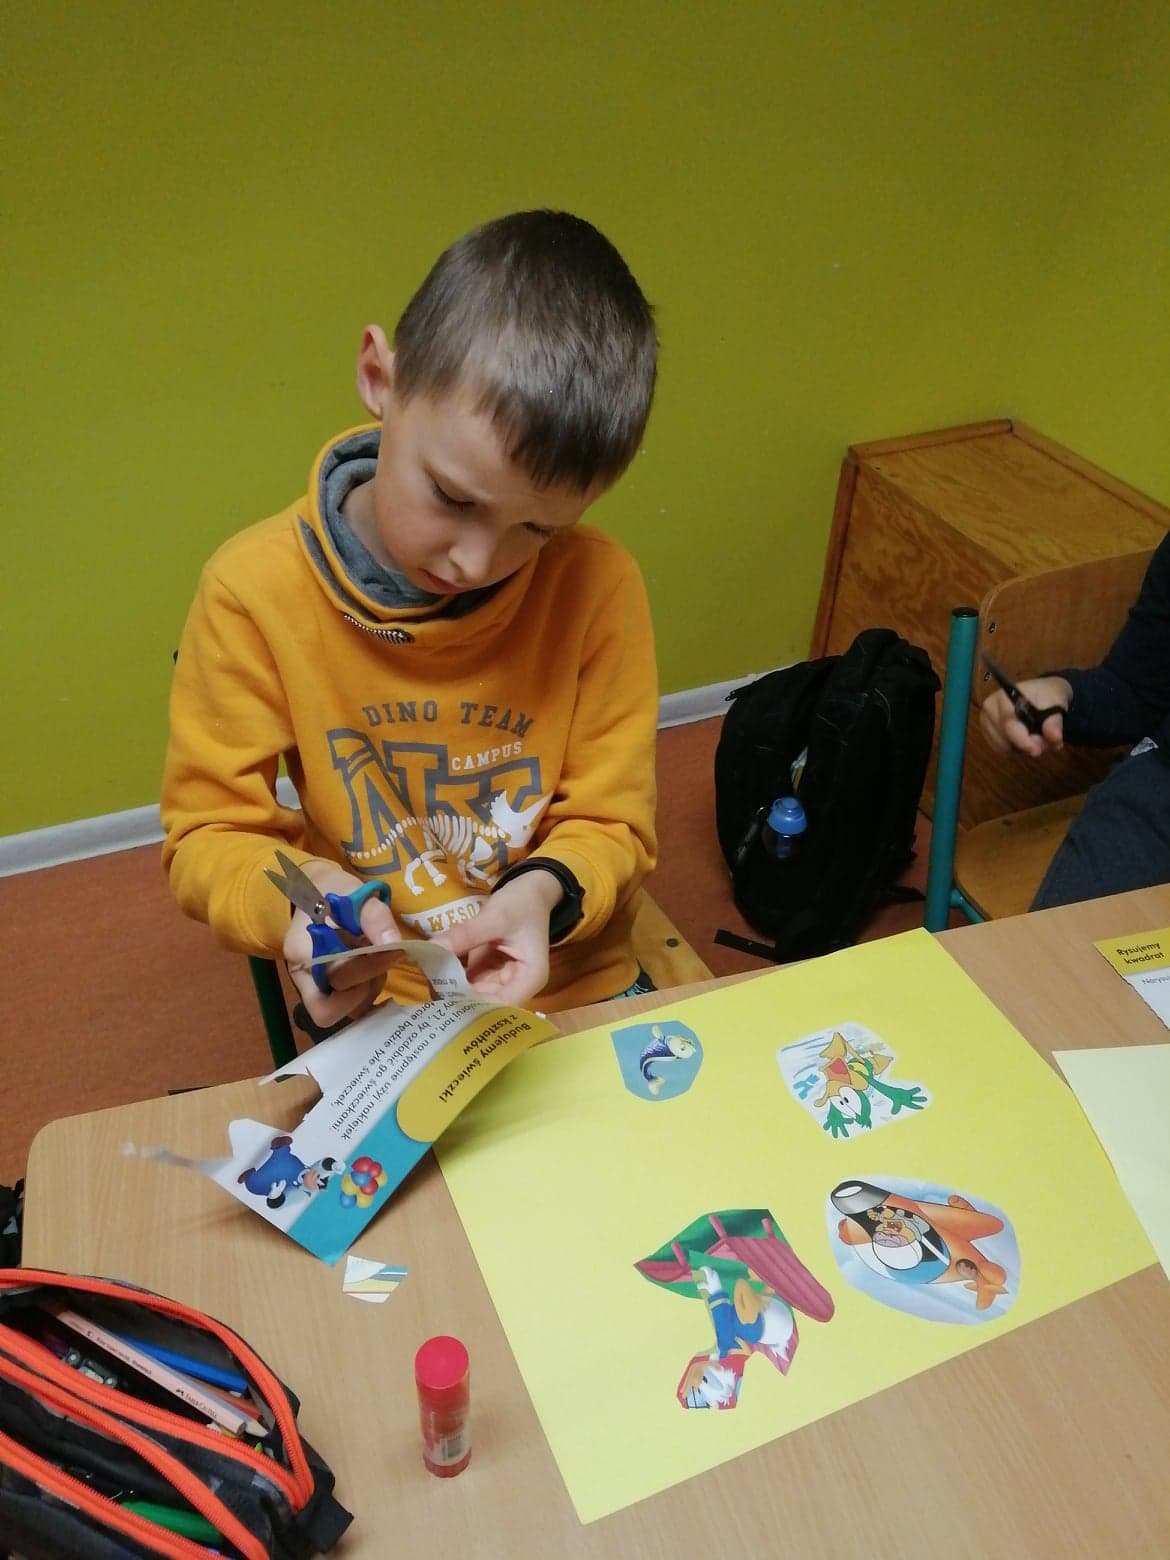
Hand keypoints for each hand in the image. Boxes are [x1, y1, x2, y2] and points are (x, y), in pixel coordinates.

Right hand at [282, 859, 402, 1028]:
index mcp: (302, 954)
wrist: (321, 892)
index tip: (389, 950)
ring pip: (350, 1008)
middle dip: (371, 978)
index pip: (330, 991)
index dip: (364, 973)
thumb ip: (374, 916)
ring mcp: (316, 988)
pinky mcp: (330, 989)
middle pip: (341, 1003)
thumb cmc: (335, 892)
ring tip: (376, 956)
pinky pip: (354, 1004)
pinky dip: (370, 987)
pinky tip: (374, 965)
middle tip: (386, 952)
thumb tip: (392, 943)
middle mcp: (304, 978)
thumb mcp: (354, 893)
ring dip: (372, 985)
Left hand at [432, 869, 561, 1007]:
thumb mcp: (496, 916)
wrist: (528, 890)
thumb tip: (433, 949)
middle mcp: (518, 986)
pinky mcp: (488, 972)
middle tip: (427, 999)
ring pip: (474, 995)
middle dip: (459, 1001)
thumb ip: (466, 934)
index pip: (503, 1006)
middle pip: (487, 1004)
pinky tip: (431, 978)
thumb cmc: (522, 903)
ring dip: (452, 992)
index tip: (445, 1004)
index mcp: (530, 978)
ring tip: (424, 990)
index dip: (475, 1009)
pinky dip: (452, 979)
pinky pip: (468, 981)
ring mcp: (502, 980)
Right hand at [979, 676, 1071, 757]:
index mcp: (1004, 697)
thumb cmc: (1047, 695)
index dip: (1022, 741)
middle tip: (1045, 743)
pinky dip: (1014, 748)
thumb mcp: (1056, 703)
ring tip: (1036, 739)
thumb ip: (1054, 722)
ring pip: (1002, 747)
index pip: (1008, 724)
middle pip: (1004, 739)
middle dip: (1026, 746)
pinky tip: (1024, 739)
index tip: (1036, 751)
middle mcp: (990, 708)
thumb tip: (1054, 737)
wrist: (1040, 693)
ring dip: (1021, 749)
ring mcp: (986, 720)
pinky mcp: (986, 730)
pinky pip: (999, 749)